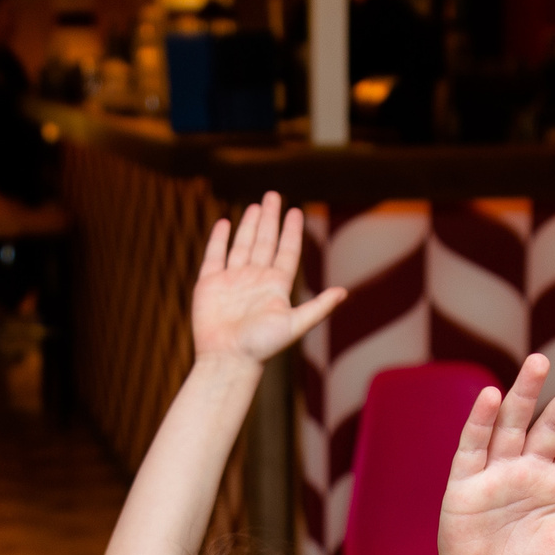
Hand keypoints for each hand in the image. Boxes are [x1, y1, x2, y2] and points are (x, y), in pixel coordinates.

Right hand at [189, 192, 344, 366]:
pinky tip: (224, 223)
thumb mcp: (295, 324)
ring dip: (249, 226)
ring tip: (256, 206)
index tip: (295, 211)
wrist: (228, 359)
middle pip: (265, 242)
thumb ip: (318, 307)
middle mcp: (255, 280)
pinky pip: (214, 256)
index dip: (291, 231)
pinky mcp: (209, 285)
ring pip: (242, 245)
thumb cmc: (262, 346)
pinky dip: (219, 239)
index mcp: (276, 286)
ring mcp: (232, 281)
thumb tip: (344, 292)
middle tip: (274, 195)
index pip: (286, 251)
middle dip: (270, 219)